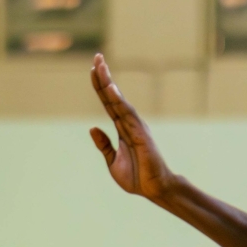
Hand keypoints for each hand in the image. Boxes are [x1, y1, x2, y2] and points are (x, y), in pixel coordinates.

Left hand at [88, 53, 177, 201]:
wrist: (154, 189)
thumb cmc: (137, 176)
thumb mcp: (112, 161)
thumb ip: (104, 145)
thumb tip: (92, 128)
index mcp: (121, 128)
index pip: (108, 103)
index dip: (100, 86)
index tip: (93, 69)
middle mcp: (128, 123)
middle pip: (112, 96)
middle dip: (104, 76)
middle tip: (97, 57)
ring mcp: (135, 126)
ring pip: (119, 101)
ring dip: (109, 83)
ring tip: (100, 66)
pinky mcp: (140, 133)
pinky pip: (127, 114)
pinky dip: (118, 100)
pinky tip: (110, 88)